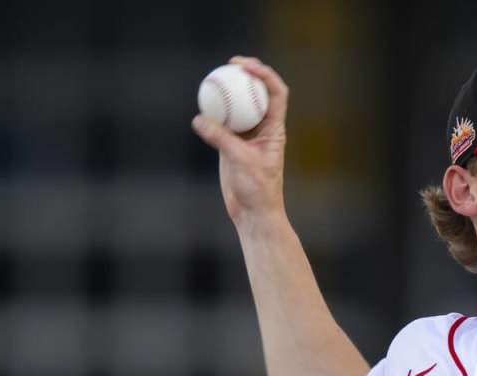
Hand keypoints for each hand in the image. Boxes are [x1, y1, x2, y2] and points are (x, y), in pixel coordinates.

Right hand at [191, 56, 289, 224]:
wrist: (253, 212)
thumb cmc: (257, 190)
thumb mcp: (240, 161)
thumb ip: (221, 139)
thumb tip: (200, 119)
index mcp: (274, 129)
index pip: (276, 94)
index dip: (266, 76)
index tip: (249, 68)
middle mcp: (263, 129)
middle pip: (258, 94)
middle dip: (248, 74)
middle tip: (231, 63)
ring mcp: (247, 136)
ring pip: (239, 106)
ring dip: (230, 91)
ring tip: (215, 77)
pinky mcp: (231, 145)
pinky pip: (222, 123)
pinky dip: (213, 112)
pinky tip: (200, 104)